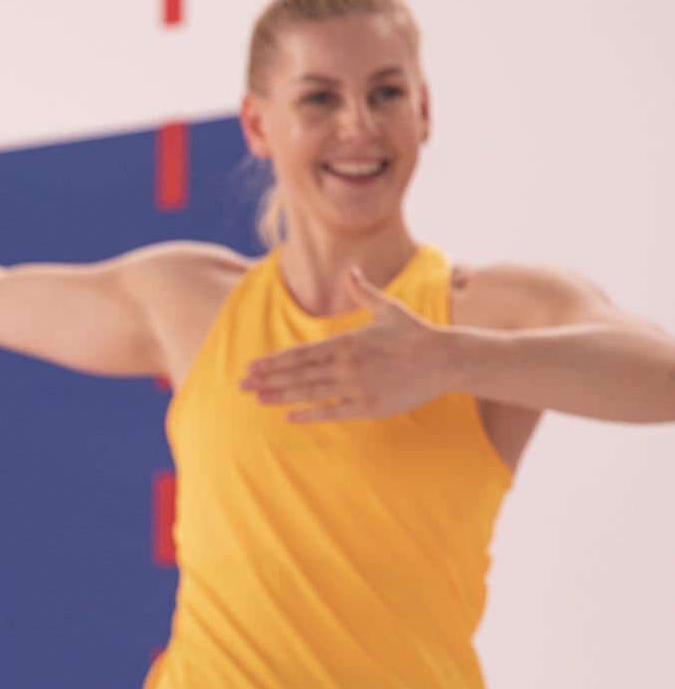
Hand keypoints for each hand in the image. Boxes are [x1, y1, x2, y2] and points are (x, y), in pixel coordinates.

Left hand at [241, 270, 457, 421]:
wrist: (446, 359)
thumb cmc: (416, 333)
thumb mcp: (388, 308)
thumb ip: (363, 292)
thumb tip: (351, 272)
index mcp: (347, 341)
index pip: (300, 353)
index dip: (273, 361)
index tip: (251, 366)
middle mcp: (347, 365)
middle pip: (298, 374)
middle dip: (267, 379)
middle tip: (241, 385)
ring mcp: (356, 387)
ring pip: (310, 393)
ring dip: (281, 396)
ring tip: (258, 399)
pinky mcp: (369, 406)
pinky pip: (333, 411)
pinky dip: (310, 415)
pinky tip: (290, 416)